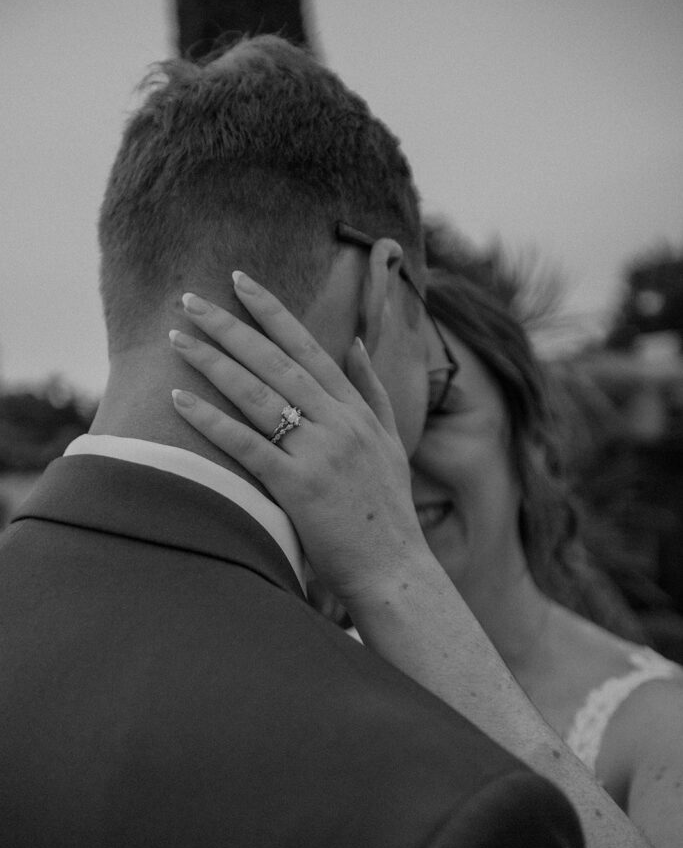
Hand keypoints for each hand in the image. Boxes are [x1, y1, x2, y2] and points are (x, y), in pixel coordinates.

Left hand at [169, 272, 428, 605]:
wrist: (394, 566)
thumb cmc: (386, 509)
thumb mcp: (390, 441)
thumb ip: (373, 391)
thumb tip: (355, 343)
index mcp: (355, 409)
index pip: (307, 346)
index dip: (271, 311)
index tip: (239, 281)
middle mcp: (338, 422)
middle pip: (275, 361)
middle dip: (229, 325)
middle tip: (189, 299)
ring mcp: (319, 453)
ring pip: (257, 395)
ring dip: (212, 363)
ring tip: (176, 339)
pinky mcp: (298, 487)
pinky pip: (247, 445)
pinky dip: (211, 421)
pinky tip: (179, 401)